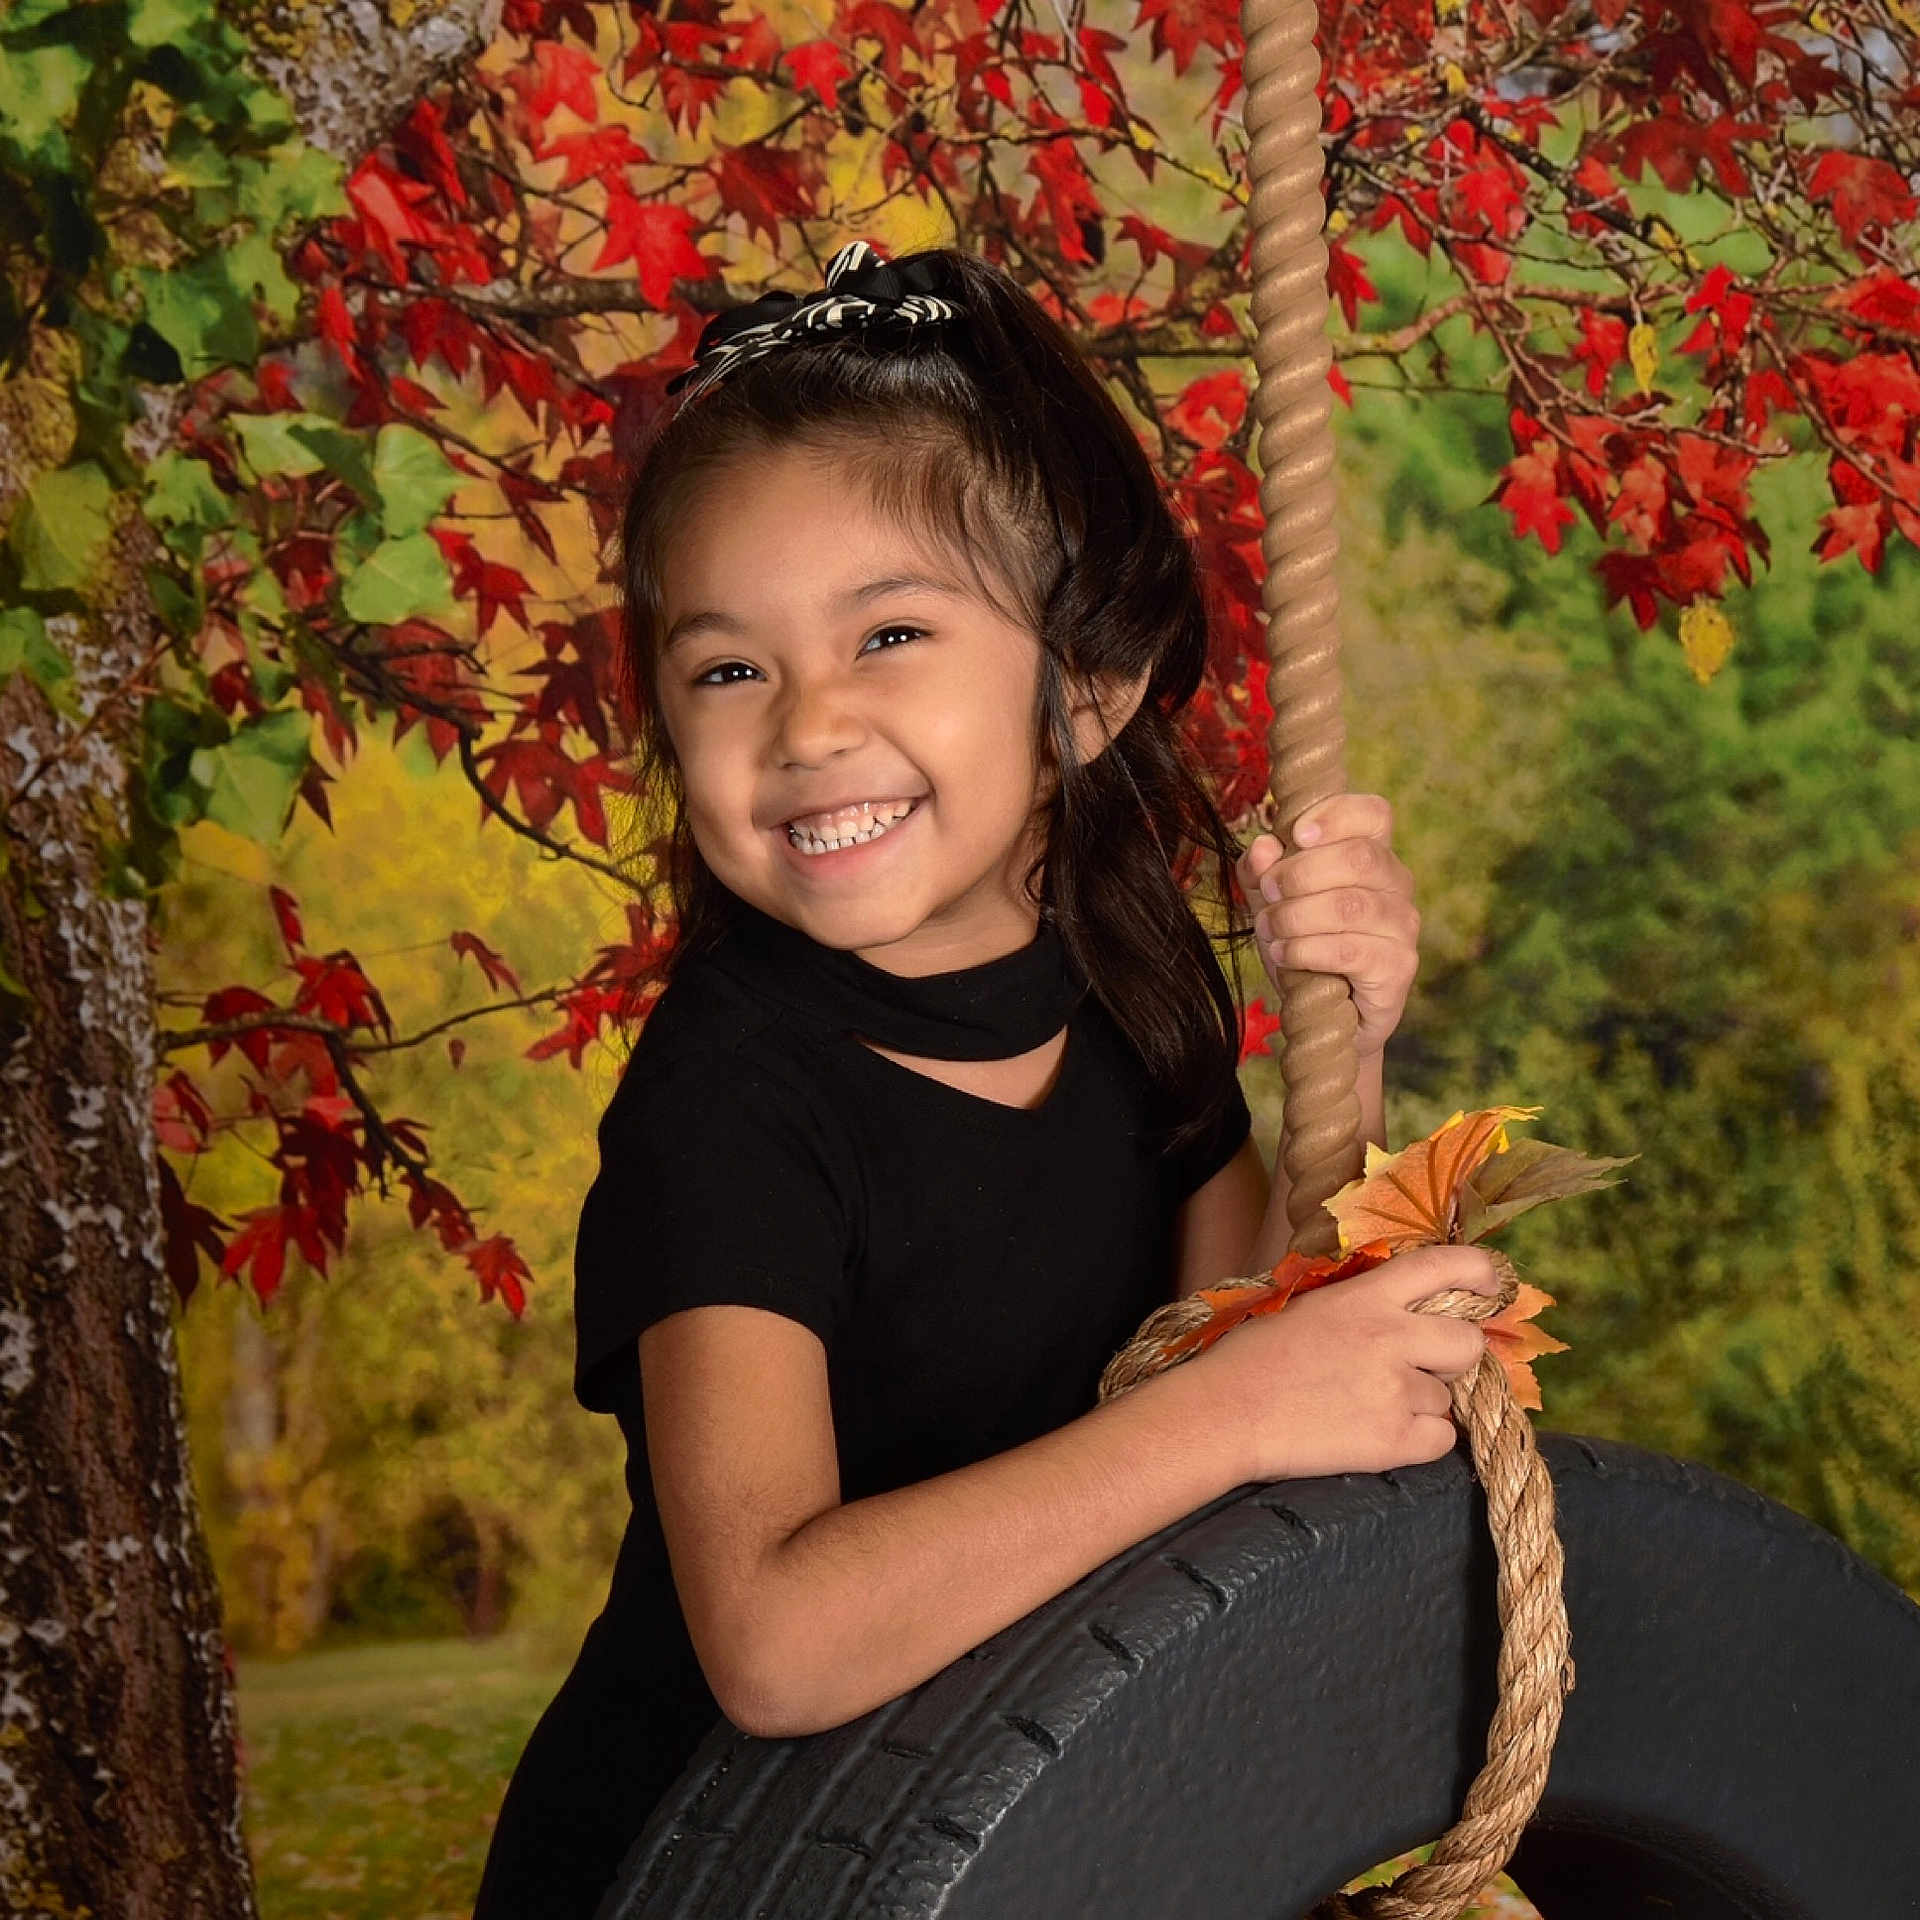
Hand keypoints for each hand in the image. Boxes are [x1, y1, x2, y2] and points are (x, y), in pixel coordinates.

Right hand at [1194, 1244, 1498, 1483]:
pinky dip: (1419, 1441)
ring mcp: (1396, 1391)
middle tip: (1420, 1368)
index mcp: (1366, 1296)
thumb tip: (1410, 1313)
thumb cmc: (1254, 1358)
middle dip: (1453, 1357)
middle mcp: (1391, 1337)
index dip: (1480, 1273)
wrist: (1226, 1413)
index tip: (1491, 1286)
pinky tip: (1378, 1434)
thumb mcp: (1314, 1309)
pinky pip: (1441, 1439)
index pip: (1446, 1266)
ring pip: (1446, 1397)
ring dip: (1420, 1404)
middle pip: (1469, 1343)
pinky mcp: (1395, 1441)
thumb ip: (1366, 1306)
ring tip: (1368, 1406)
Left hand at [1235, 794, 1419, 1061]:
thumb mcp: (1270, 902)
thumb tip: (1263, 846)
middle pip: (1359, 857)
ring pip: (1350, 906)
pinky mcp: (1398, 967)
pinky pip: (1349, 951)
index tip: (1294, 833)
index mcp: (1371, 854)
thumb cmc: (1303, 944)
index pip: (1374, 813)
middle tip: (1268, 892)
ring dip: (1295, 916)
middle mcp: (1397, 883)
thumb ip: (1261, 870)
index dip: (1335, 814)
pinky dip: (1306, 950)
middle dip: (1299, 873)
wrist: (1326, 1014)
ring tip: (1269, 929)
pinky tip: (1284, 955)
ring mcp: (1402, 925)